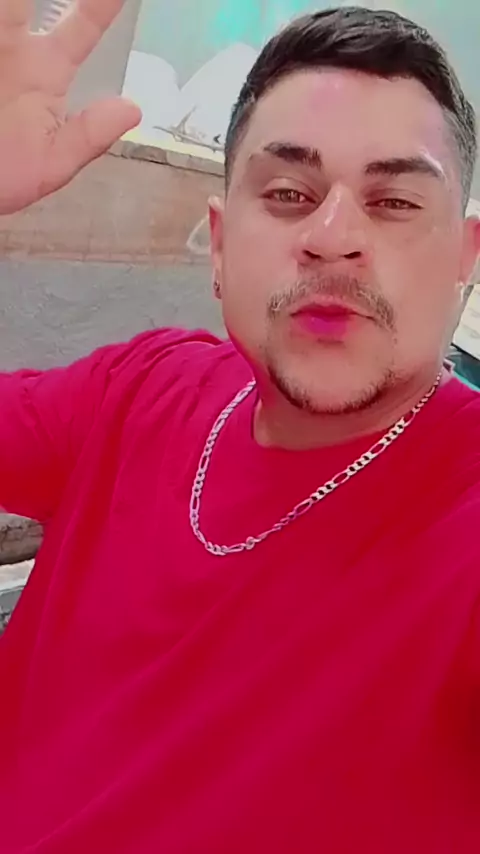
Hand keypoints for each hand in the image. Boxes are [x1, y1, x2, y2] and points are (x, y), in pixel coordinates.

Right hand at [0, 0, 140, 212]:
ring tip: (18, 3)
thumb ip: (89, 136)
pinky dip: (0, 14)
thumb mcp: (50, 164)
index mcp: (44, 71)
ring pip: (6, 8)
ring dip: (13, 3)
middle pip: (26, 0)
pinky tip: (5, 15)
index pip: (83, 29)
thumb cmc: (1, 177)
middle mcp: (13, 47)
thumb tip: (133, 110)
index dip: (102, 5)